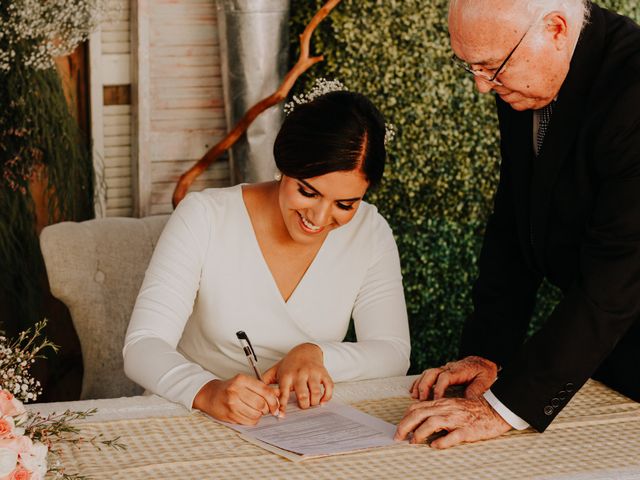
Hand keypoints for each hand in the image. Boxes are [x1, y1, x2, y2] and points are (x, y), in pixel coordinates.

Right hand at [193, 375, 279, 424]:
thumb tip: (278, 393)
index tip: (276, 405)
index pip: (264, 390)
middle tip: (266, 409)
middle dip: (267, 409)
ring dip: (260, 415)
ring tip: (256, 411)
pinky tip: (250, 415)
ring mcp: (232, 403)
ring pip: (256, 414)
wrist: (209, 395)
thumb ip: (262, 387)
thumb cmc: (229, 388)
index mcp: (242, 379)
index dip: (274, 400)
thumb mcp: (245, 383)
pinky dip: (253, 420)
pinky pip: (249, 421)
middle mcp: (236, 390)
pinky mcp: (229, 415)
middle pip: (261, 404)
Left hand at [263, 343, 333, 414]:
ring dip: (313, 402)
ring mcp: (313, 373)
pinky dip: (326, 397)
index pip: (283, 393)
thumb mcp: (276, 370)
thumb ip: (266, 381)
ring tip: (310, 403)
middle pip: (302, 395)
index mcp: (287, 375)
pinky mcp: (324, 373)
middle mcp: (300, 374)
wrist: (306, 350)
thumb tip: (256, 392)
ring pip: (316, 392)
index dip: (282, 406)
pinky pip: (329, 387)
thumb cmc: (290, 363)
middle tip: (301, 407)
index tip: (281, 415)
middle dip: (303, 405)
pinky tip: (321, 401)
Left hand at [394, 396, 511, 447]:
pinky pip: (453, 436)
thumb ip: (438, 411)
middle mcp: (447, 409)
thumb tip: (421, 422)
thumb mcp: (452, 406)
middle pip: (419, 414)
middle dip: (405, 426)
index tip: (399, 429)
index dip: (405, 418)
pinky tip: (435, 446)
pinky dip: (442, 441)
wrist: (496, 409)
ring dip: (419, 433)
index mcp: (442, 403)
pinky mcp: (468, 430)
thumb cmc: (474, 410)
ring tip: (413, 442)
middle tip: (398, 437)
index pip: (416, 407)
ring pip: (432, 422)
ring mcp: (457, 419)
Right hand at [410, 356, 497, 400]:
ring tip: (414, 396)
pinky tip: (414, 390)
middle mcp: (449, 368)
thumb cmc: (484, 372)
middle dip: (424, 386)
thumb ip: (476, 390)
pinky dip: (419, 382)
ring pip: (427, 373)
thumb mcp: (485, 381)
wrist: (484, 362)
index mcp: (459, 370)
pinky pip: (426, 375)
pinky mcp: (441, 372)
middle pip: (432, 373)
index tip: (437, 401)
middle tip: (421, 400)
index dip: (439, 389)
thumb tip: (466, 401)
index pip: (444, 377)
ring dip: (419, 385)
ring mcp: (444, 369)